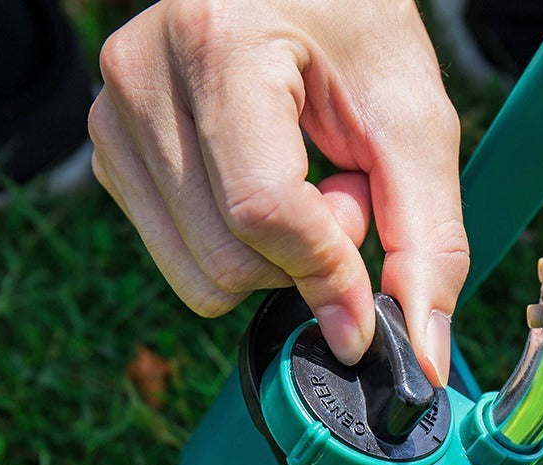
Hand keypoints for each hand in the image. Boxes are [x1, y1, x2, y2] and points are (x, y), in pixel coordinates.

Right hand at [89, 0, 468, 384]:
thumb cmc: (358, 30)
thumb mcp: (413, 123)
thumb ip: (426, 243)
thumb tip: (422, 354)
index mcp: (218, 45)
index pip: (263, 209)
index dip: (326, 274)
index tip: (368, 312)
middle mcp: (143, 79)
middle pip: (228, 260)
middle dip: (306, 255)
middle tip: (343, 191)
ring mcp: (118, 120)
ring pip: (202, 275)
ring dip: (274, 256)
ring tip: (306, 182)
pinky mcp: (116, 155)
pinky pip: (184, 261)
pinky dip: (240, 249)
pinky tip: (264, 185)